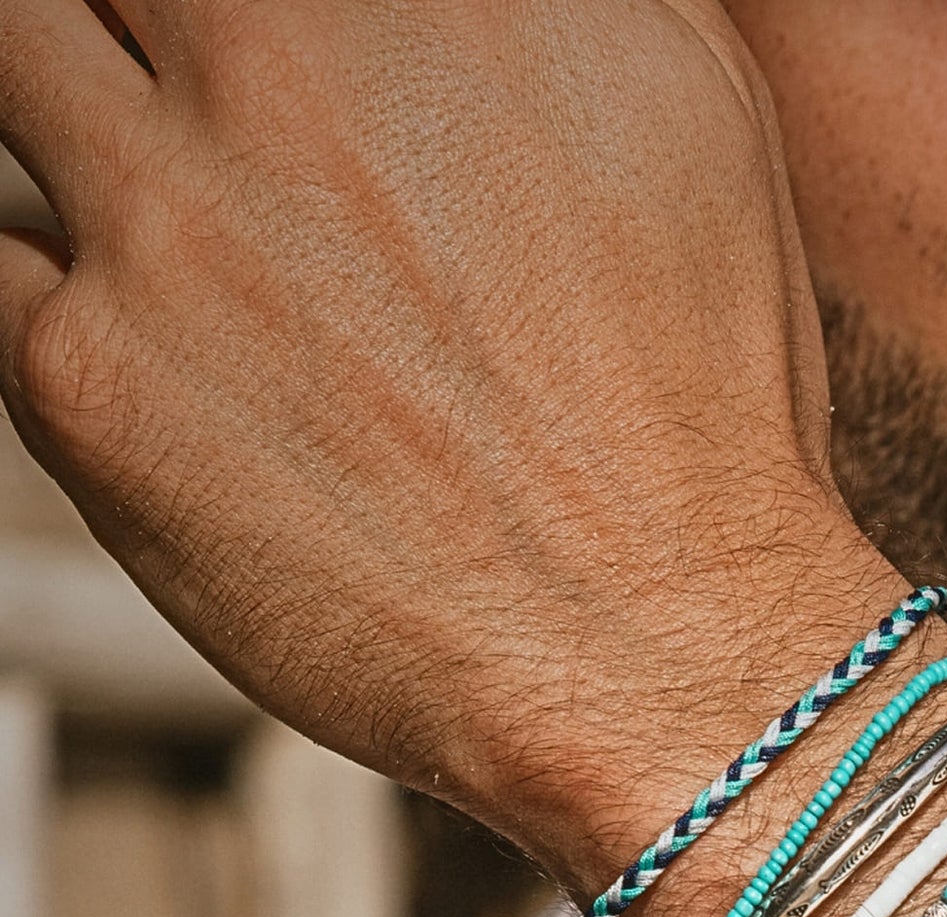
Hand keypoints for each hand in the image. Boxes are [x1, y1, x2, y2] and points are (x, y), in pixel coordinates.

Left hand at [0, 0, 862, 867]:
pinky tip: (174, 360)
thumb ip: (542, 2)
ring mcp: (161, 211)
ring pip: (12, 66)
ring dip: (74, 124)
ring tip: (178, 223)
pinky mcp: (87, 376)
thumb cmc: (705, 417)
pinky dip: (58, 293)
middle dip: (150, 37)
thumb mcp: (695, 116)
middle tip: (209, 119)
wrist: (663, 649)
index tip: (254, 60)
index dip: (234, 20)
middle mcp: (273, 59)